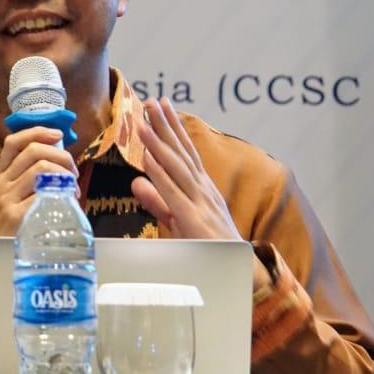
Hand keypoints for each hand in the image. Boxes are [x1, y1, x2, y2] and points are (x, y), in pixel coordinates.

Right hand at [0, 127, 78, 236]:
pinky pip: (43, 194)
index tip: (57, 134)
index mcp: (0, 178)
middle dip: (61, 156)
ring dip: (65, 174)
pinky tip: (68, 202)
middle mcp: (0, 185)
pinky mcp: (16, 217)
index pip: (13, 143)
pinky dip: (61, 193)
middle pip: (33, 151)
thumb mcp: (9, 201)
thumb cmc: (7, 231)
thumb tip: (61, 166)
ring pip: (41, 169)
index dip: (37, 132)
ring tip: (73, 188)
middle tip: (73, 171)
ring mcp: (7, 201)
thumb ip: (27, 183)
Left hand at [130, 98, 269, 290]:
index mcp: (200, 187)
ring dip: (159, 142)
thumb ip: (157, 201)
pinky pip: (173, 193)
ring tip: (145, 121)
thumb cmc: (208, 248)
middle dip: (166, 125)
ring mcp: (198, 202)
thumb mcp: (176, 220)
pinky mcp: (192, 220)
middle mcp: (202, 189)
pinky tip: (150, 158)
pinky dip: (161, 174)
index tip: (160, 106)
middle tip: (152, 100)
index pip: (184, 152)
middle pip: (181, 152)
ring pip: (176, 167)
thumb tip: (136, 182)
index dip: (172, 128)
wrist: (238, 273)